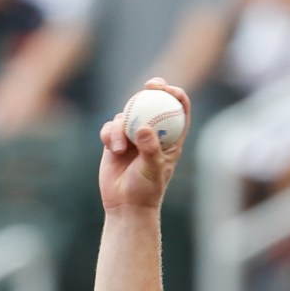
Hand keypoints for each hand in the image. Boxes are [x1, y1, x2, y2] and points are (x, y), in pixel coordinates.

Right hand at [98, 79, 190, 213]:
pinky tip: (111, 147)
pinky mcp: (115, 140)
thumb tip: (144, 128)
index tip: (168, 89)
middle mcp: (153, 134)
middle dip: (153, 89)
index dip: (176, 95)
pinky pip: (111, 127)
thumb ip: (149, 148)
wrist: (125, 205)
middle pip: (154, 103)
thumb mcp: (152, 169)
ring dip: (121, 126)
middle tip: (149, 85)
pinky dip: (109, 134)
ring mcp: (133, 136)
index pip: (179, 111)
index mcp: (171, 139)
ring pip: (128, 114)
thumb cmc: (146, 190)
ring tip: (119, 148)